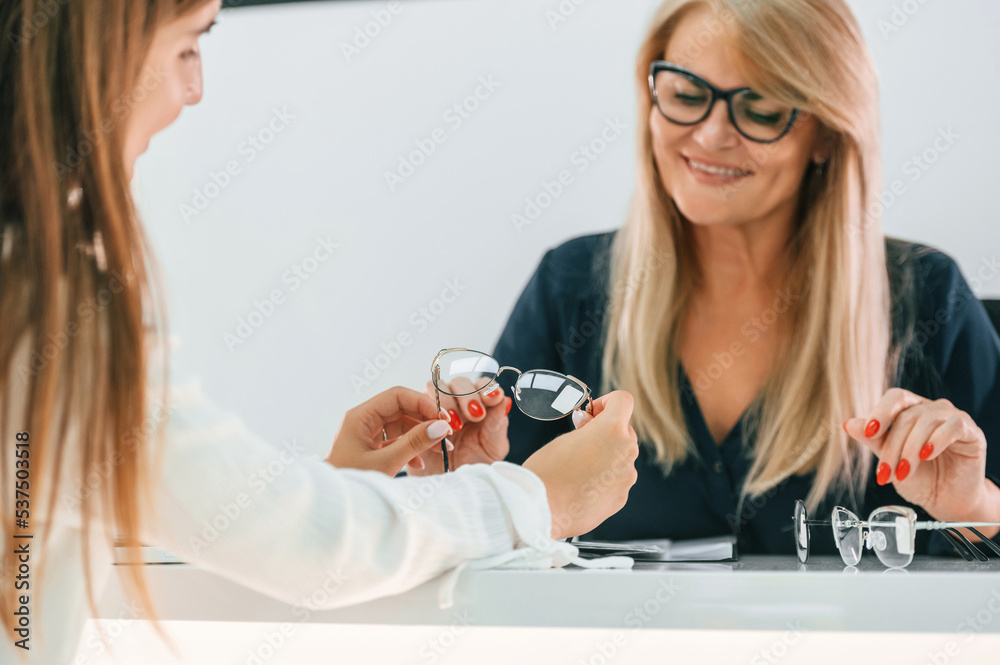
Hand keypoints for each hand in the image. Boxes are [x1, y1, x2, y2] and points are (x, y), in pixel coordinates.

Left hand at [326, 386, 453, 476]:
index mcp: (360, 416)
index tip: (443, 418)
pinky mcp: (371, 450)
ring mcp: (367, 435)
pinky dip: (411, 449)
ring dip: (422, 437)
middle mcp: (364, 421)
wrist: (332, 508)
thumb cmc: (351, 484)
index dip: (422, 403)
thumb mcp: (386, 462)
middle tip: (446, 434)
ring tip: (441, 450)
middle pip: (401, 410)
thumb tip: (441, 426)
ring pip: (402, 426)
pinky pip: (396, 441)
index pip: (397, 396)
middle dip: (425, 421)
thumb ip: (414, 443)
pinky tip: (419, 464)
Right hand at [404, 377, 510, 475]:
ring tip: (455, 426)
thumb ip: (497, 424)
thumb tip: (505, 400)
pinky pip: (417, 404)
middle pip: (459, 382)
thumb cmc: (474, 468)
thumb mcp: (492, 449)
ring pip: (436, 388)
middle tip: (475, 416)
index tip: (493, 399)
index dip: (487, 388)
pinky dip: (427, 413)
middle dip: (467, 395)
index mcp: (480, 405)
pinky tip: (437, 432)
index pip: (482, 384)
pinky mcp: (417, 418)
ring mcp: (436, 409)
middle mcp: (458, 403)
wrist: (450, 489)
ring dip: (446, 402)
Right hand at [523, 390, 638, 539]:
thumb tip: (592, 425)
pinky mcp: (621, 497)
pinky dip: (603, 479)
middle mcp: (626, 452)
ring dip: (605, 456)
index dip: (606, 403)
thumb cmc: (546, 472)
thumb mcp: (563, 438)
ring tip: (577, 468)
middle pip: (623, 431)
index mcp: (612, 430)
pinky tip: (581, 486)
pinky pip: (616, 480)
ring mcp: (626, 477)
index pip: (623, 401)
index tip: (591, 414)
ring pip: (620, 457)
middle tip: (579, 440)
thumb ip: (586, 429)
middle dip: (605, 432)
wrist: (540, 511)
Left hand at [844, 388, 996, 524]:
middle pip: (907, 415)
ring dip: (910, 449)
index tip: (869, 432)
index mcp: (911, 410)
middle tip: (886, 472)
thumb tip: (848, 423)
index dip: (880, 411)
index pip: (895, 398)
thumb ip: (872, 440)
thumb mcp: (890, 460)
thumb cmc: (919, 479)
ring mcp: (953, 418)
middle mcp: (931, 409)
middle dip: (892, 446)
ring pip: (926, 420)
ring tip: (904, 472)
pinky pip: (953, 426)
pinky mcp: (971, 432)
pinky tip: (926, 455)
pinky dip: (936, 440)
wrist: (946, 501)